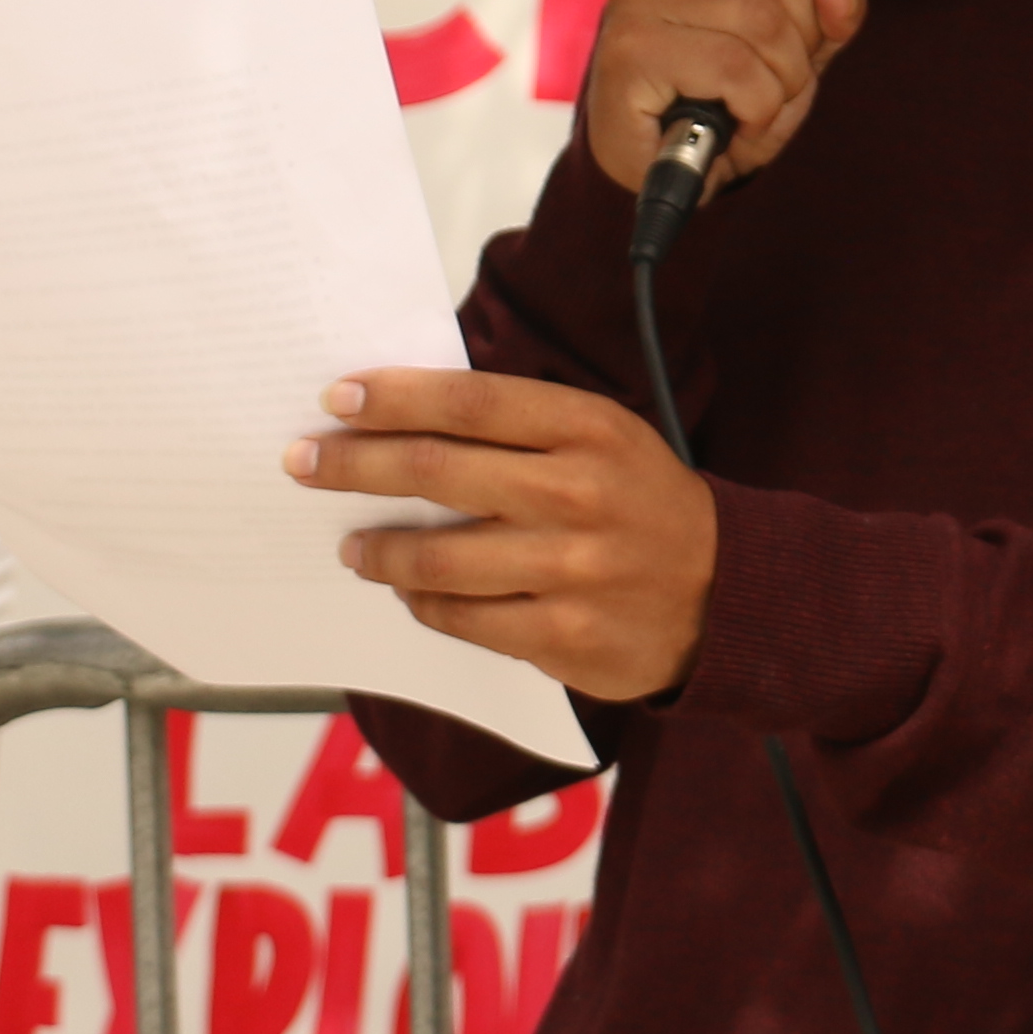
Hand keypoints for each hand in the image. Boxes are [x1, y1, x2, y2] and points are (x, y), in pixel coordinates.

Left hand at [289, 368, 713, 702]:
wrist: (727, 594)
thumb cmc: (643, 503)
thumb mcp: (603, 437)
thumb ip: (520, 423)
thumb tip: (405, 413)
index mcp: (588, 429)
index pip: (469, 402)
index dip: (394, 397)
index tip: (337, 399)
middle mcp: (578, 494)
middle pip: (437, 472)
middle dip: (354, 465)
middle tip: (305, 463)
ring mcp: (571, 571)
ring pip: (439, 558)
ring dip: (378, 550)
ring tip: (351, 546)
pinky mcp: (564, 636)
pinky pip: (465, 619)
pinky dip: (425, 604)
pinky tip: (409, 593)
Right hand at [579, 0, 864, 197]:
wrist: (657, 173)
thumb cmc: (723, 95)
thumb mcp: (793, 47)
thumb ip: (826, 11)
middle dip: (802, 36)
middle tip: (773, 73)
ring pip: (766, 23)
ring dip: (782, 83)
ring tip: (754, 103)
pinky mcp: (630, 50)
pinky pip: (738, 70)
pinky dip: (757, 110)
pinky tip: (735, 122)